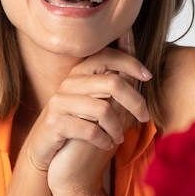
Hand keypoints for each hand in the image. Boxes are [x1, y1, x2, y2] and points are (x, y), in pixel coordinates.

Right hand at [43, 31, 150, 195]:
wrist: (46, 148)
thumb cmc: (77, 122)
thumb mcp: (94, 99)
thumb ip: (112, 80)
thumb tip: (133, 47)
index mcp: (79, 72)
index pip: (107, 55)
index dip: (130, 63)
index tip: (148, 76)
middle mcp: (68, 83)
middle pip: (113, 83)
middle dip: (135, 101)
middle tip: (144, 117)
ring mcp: (60, 102)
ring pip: (103, 109)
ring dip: (118, 127)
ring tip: (119, 137)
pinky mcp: (55, 122)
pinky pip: (90, 130)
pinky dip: (104, 140)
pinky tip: (107, 144)